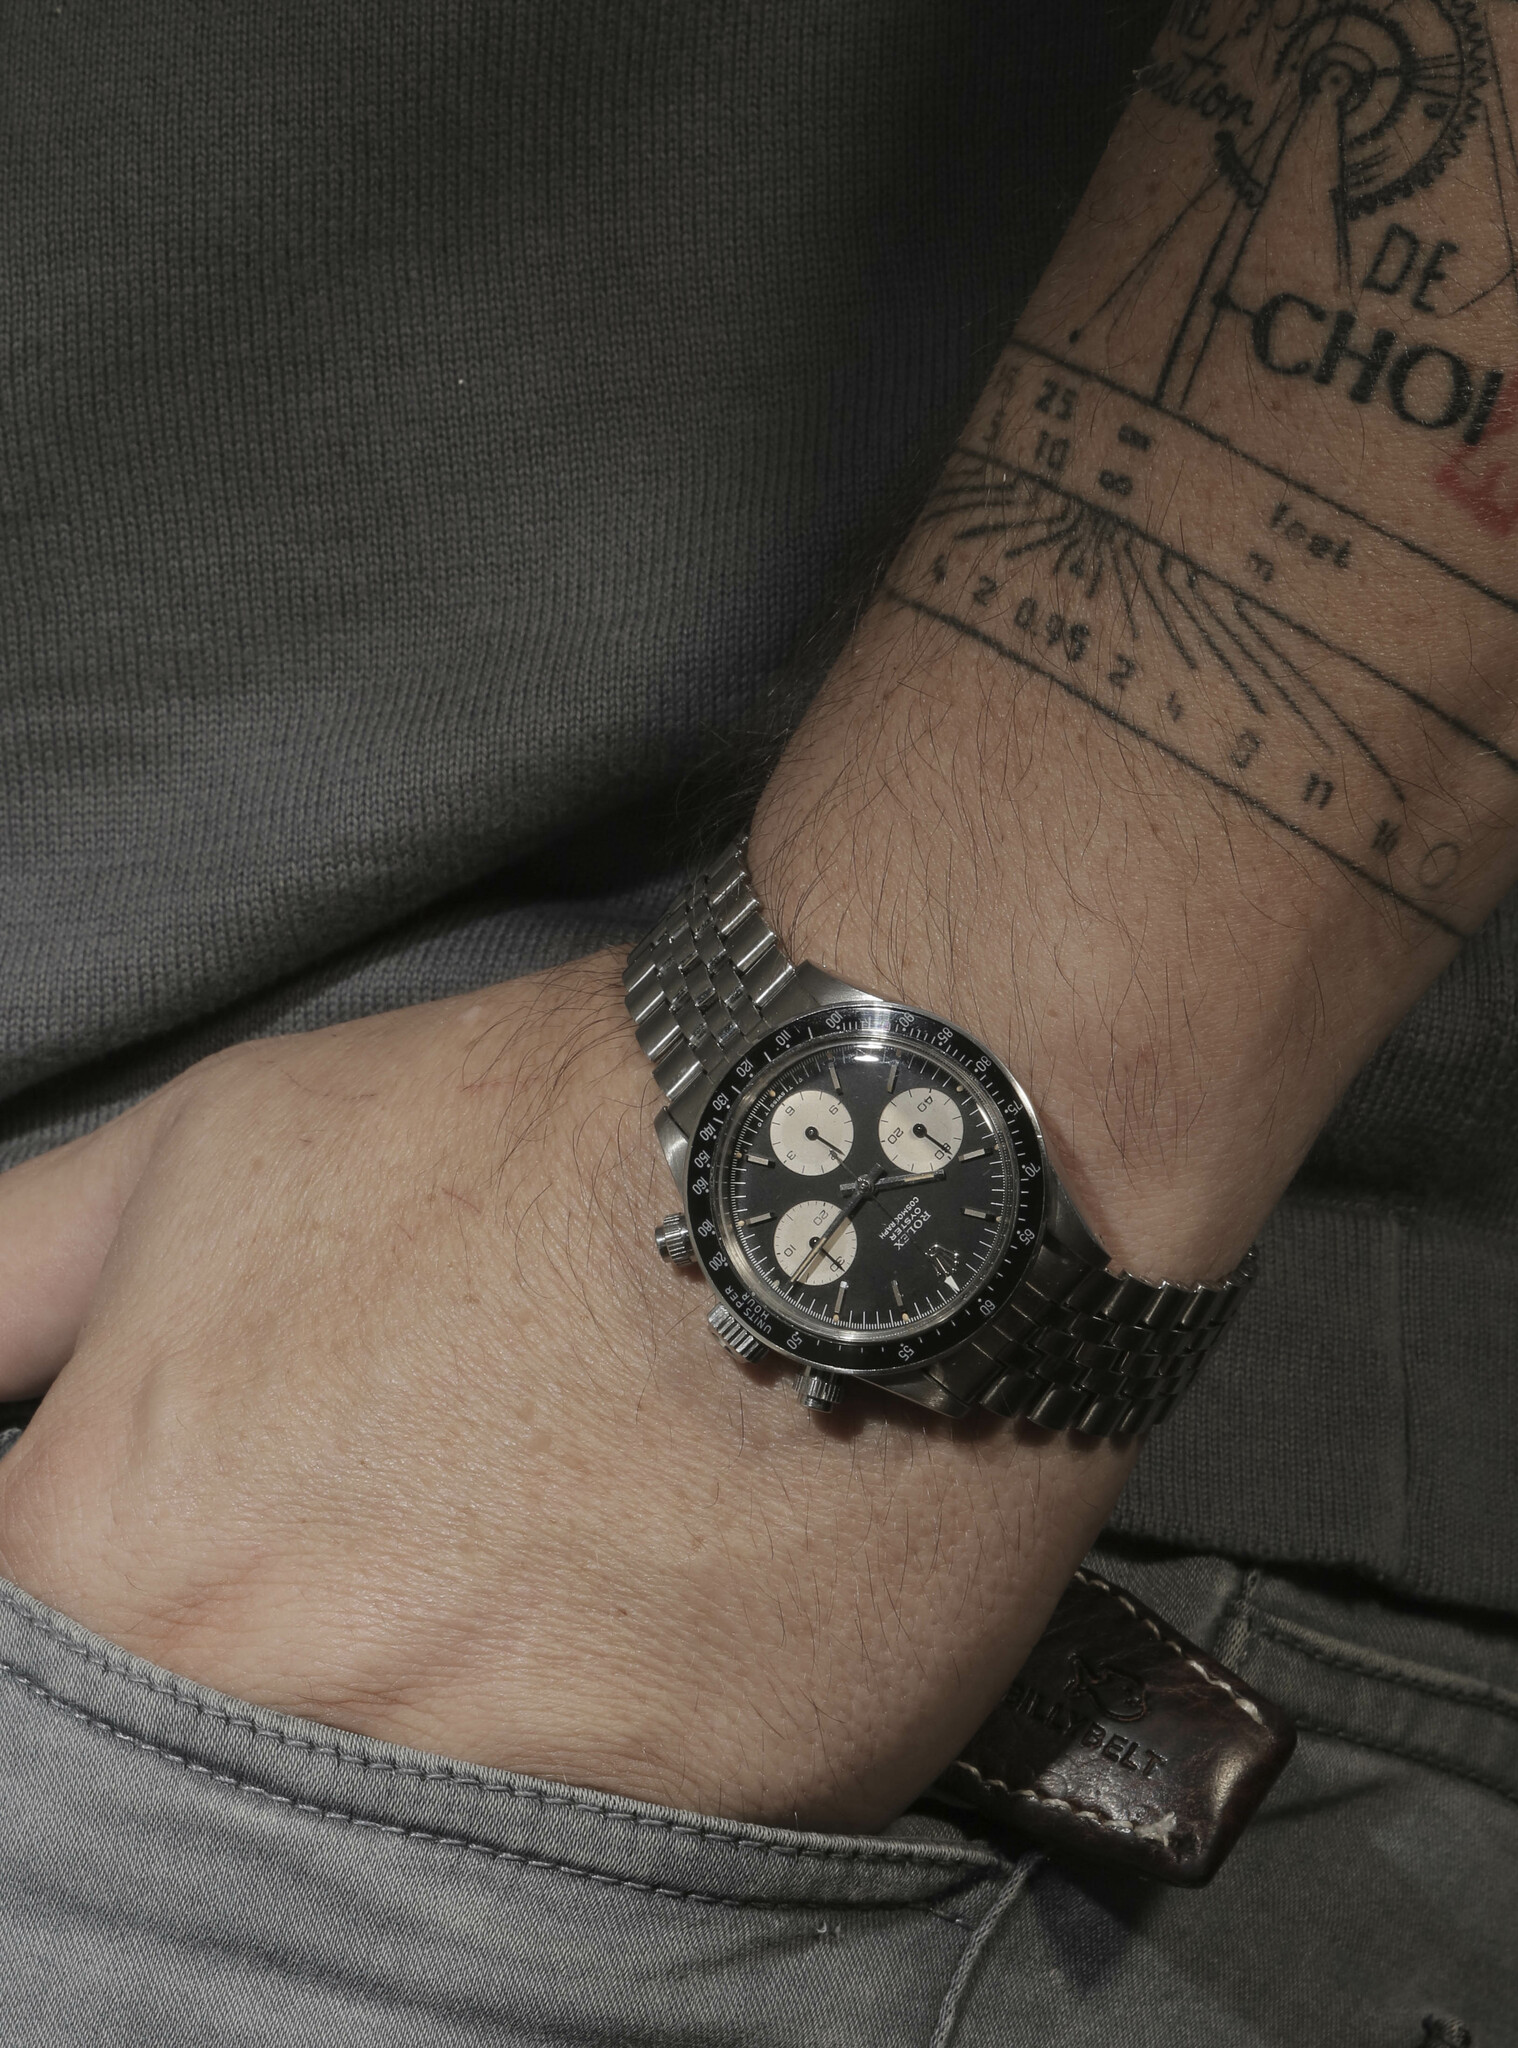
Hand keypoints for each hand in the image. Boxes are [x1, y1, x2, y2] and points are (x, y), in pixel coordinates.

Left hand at [0, 954, 1129, 1828]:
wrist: (836, 1167)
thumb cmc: (516, 1141)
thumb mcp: (200, 1152)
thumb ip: (13, 1285)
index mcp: (120, 1560)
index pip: (31, 1696)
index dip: (128, 1630)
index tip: (237, 1576)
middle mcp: (270, 1725)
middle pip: (197, 1808)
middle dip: (269, 1709)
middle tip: (396, 1589)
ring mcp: (481, 1808)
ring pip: (390, 1861)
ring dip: (436, 1751)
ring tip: (529, 1600)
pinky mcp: (680, 1847)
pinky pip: (591, 1864)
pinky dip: (601, 1779)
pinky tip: (647, 1640)